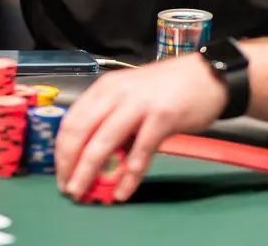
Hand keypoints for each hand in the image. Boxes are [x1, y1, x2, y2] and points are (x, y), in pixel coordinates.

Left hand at [55, 54, 226, 202]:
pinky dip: (129, 176)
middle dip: (69, 164)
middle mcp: (116, 93)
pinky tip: (123, 192)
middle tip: (67, 187)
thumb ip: (112, 118)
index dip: (62, 150)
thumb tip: (93, 155)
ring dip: (88, 171)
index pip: (72, 120)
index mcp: (105, 88)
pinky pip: (140, 152)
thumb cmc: (168, 87)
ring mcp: (138, 105)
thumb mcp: (131, 95)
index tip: (60, 172)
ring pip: (103, 143)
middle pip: (80, 132)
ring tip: (83, 192)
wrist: (207, 75)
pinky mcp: (162, 118)